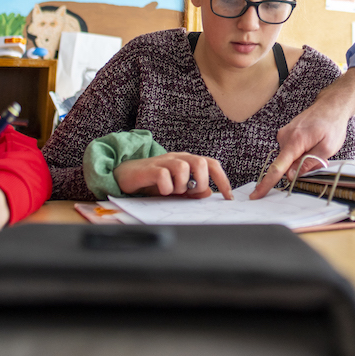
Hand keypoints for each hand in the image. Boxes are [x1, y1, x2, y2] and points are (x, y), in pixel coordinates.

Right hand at [116, 153, 231, 198]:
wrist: (125, 175)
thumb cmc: (153, 182)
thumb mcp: (176, 188)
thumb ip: (191, 191)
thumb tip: (209, 193)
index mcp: (188, 161)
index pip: (211, 164)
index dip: (222, 179)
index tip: (228, 197)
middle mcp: (178, 158)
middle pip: (201, 163)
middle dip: (200, 182)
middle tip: (188, 193)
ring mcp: (164, 161)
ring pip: (183, 168)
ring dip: (180, 186)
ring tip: (171, 191)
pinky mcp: (150, 168)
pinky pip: (164, 176)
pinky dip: (166, 187)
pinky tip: (160, 191)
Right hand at [252, 68, 354, 198]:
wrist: (331, 106)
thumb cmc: (332, 125)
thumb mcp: (327, 148)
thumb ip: (309, 163)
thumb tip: (291, 176)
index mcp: (295, 141)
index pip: (278, 167)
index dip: (267, 183)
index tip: (256, 195)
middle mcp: (285, 136)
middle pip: (285, 164)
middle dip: (298, 168)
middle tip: (318, 157)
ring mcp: (284, 134)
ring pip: (289, 157)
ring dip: (301, 159)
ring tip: (317, 146)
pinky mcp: (286, 134)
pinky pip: (290, 150)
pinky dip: (299, 152)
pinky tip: (311, 143)